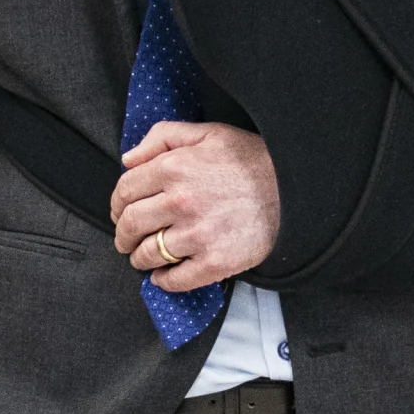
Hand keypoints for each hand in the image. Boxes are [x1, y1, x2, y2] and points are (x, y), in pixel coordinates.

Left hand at [109, 121, 278, 293]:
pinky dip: (162, 281)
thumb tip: (129, 159)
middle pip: (130, 224)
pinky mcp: (214, 262)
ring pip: (148, 254)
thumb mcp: (209, 133)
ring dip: (139, 258)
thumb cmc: (253, 160)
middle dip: (122, 234)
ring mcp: (197, 235)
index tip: (120, 212)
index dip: (117, 204)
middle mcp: (180, 201)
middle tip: (125, 239)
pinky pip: (175, 279)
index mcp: (174, 168)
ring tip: (143, 258)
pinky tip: (163, 276)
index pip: (125, 190)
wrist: (296, 191)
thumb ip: (164, 137)